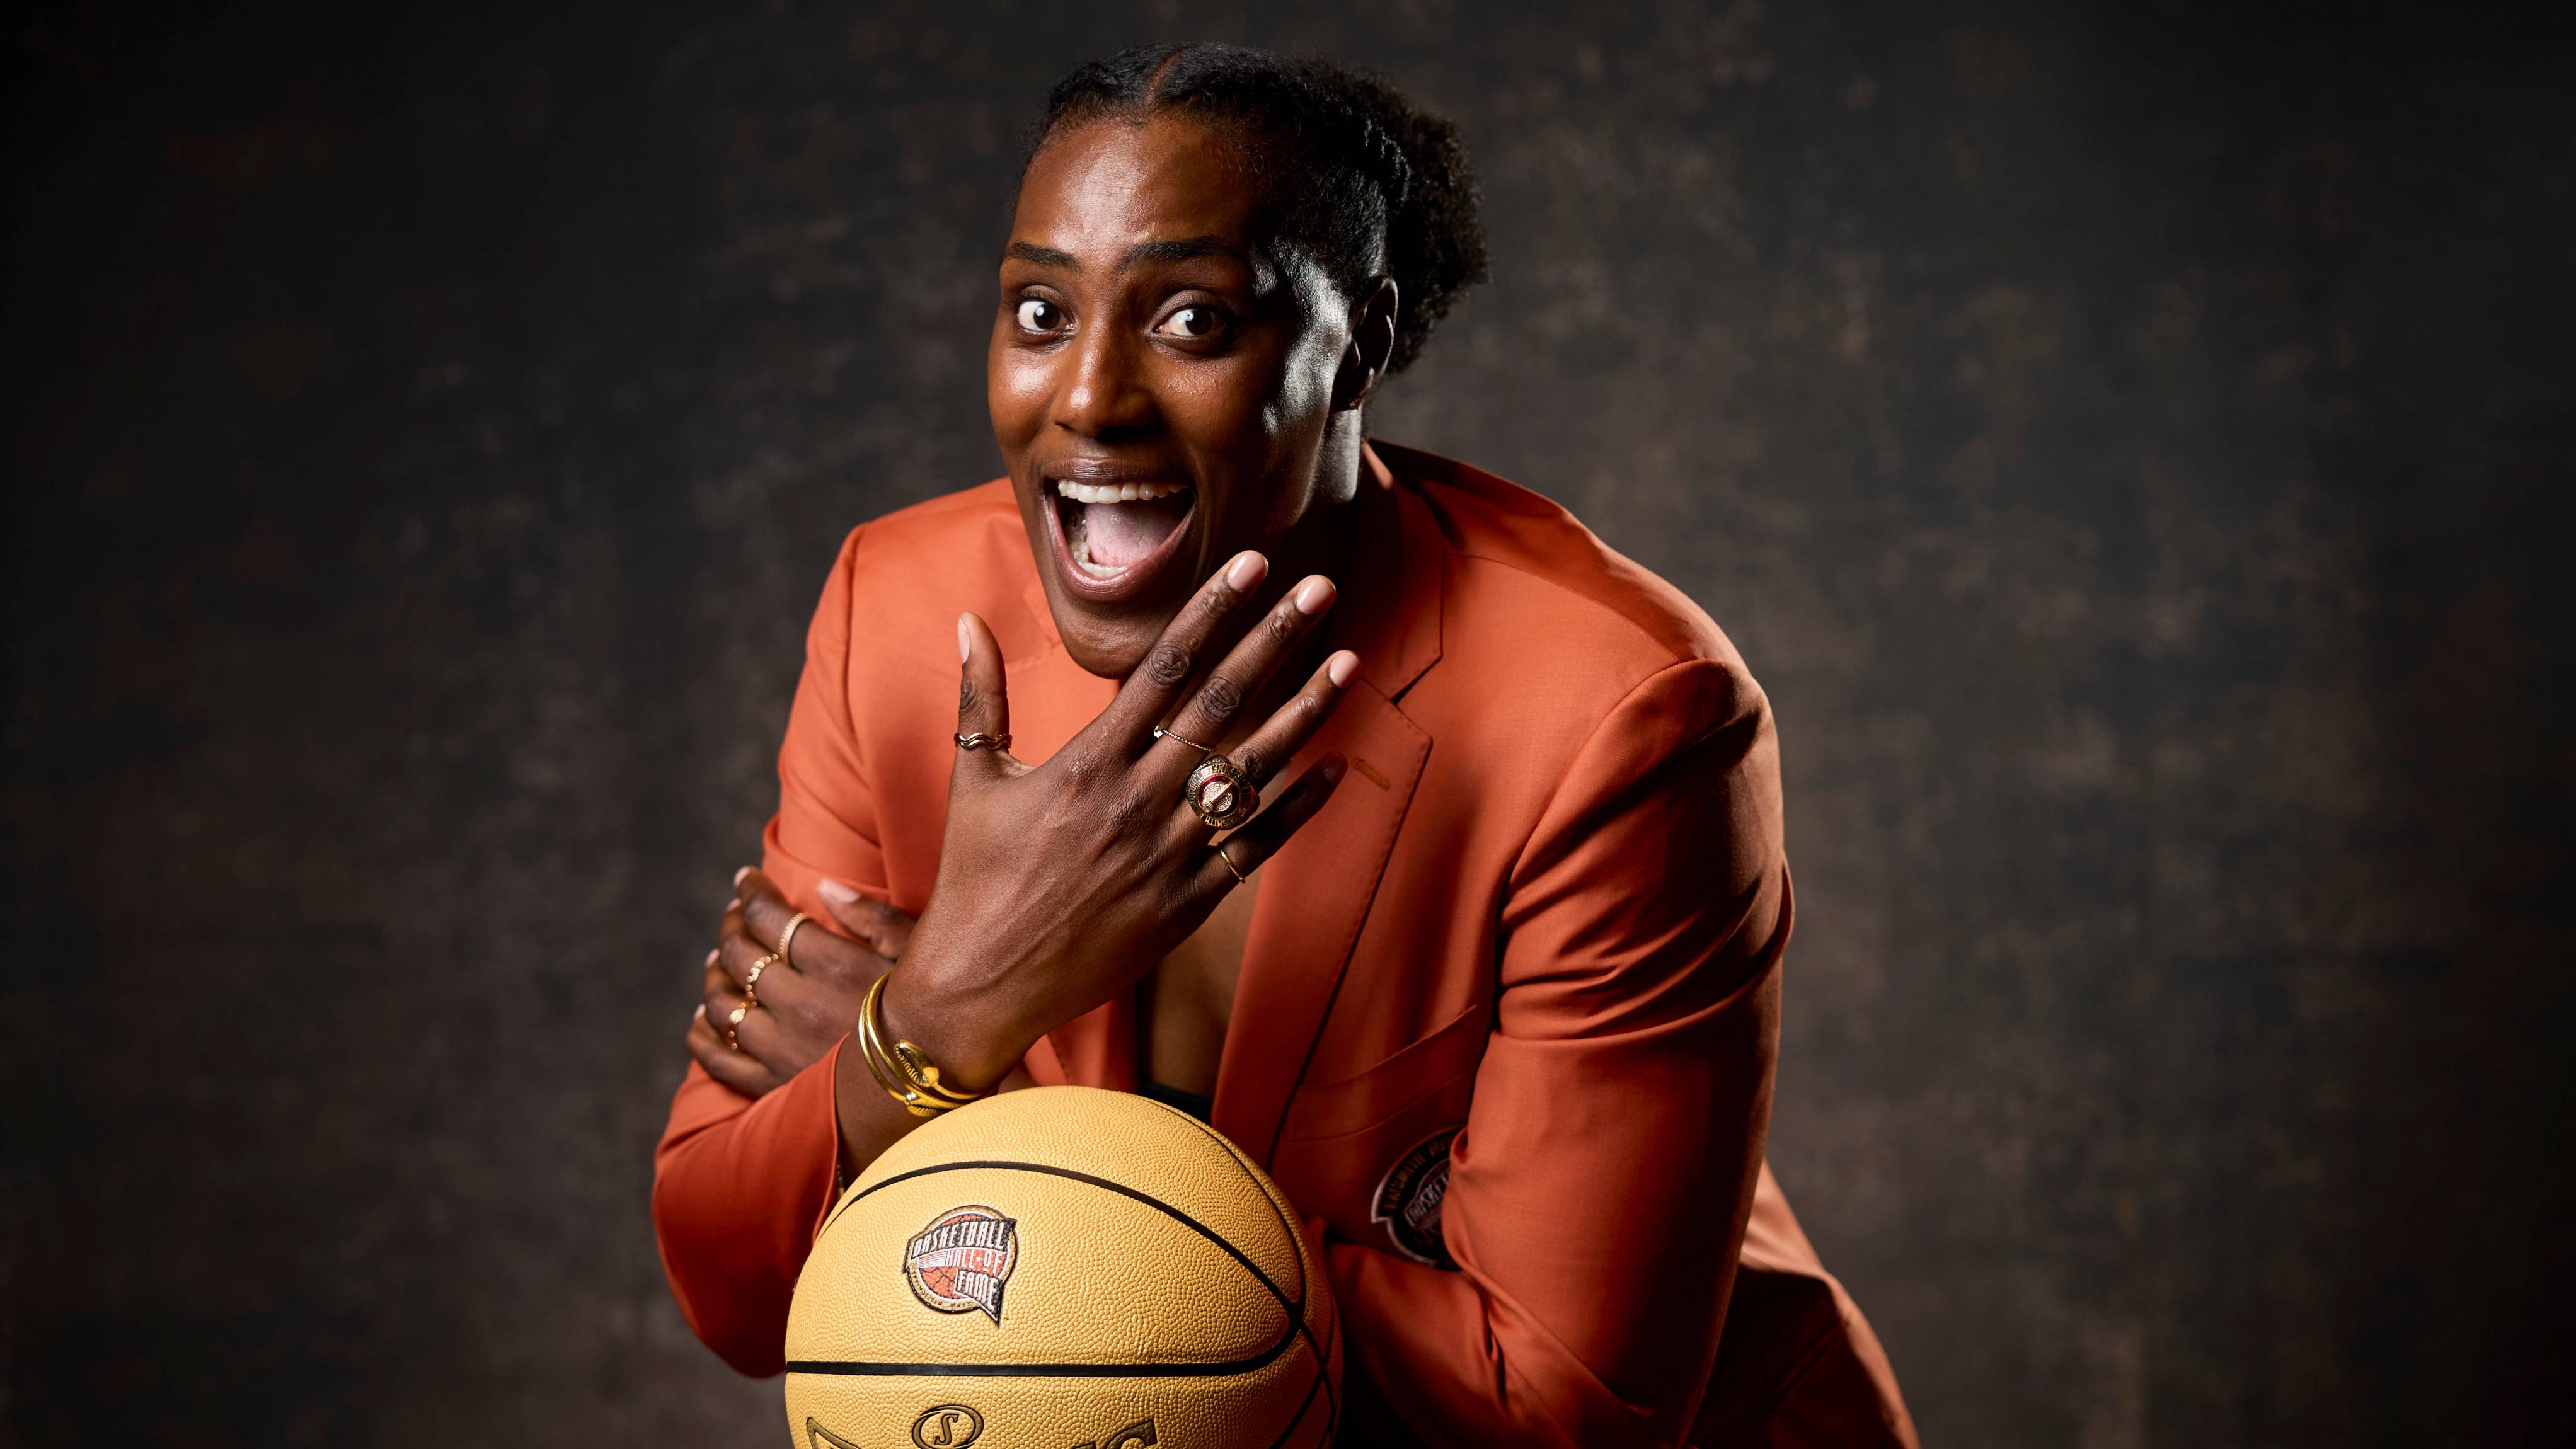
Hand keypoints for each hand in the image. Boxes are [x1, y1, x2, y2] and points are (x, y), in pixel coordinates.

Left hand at [686, 870, 915, 1097]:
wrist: (939, 1090)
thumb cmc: (938, 1016)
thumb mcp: (919, 957)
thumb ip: (873, 919)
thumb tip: (823, 887)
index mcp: (835, 967)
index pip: (770, 917)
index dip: (752, 893)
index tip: (745, 880)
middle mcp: (800, 1005)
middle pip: (740, 954)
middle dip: (732, 926)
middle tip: (734, 916)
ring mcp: (783, 1050)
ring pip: (723, 1003)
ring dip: (714, 974)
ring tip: (718, 961)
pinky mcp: (774, 1088)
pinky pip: (719, 1060)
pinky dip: (702, 1036)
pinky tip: (702, 1020)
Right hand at [885, 550, 1356, 1087]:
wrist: (980, 984)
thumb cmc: (973, 878)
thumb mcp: (974, 780)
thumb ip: (979, 697)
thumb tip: (966, 621)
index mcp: (1086, 762)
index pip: (1164, 668)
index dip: (1213, 611)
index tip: (1254, 565)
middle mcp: (1134, 801)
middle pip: (1222, 705)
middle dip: (1275, 641)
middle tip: (1321, 589)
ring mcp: (1167, 855)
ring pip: (1252, 770)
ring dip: (1306, 712)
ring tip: (1349, 662)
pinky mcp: (1186, 904)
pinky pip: (1257, 847)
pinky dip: (1300, 807)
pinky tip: (1336, 766)